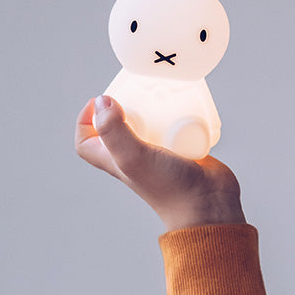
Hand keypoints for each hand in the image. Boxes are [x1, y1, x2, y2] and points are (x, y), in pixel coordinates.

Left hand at [75, 95, 244, 231]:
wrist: (208, 203)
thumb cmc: (169, 187)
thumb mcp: (133, 157)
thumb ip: (113, 130)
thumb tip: (102, 101)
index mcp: (115, 160)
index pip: (86, 141)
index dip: (85, 120)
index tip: (100, 102)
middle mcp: (134, 156)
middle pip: (117, 125)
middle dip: (123, 106)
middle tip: (135, 92)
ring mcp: (158, 152)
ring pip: (148, 122)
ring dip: (152, 108)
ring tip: (160, 95)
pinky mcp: (182, 147)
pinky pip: (175, 123)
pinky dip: (177, 112)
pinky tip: (182, 103)